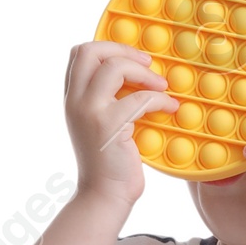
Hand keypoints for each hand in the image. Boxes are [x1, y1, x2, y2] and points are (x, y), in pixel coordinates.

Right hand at [63, 41, 175, 211]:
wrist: (104, 197)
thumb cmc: (110, 166)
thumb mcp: (101, 127)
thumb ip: (107, 102)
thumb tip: (136, 82)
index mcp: (73, 98)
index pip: (80, 53)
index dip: (108, 47)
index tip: (132, 60)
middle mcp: (75, 101)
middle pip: (91, 50)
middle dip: (123, 49)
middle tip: (148, 63)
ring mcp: (89, 111)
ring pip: (114, 67)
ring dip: (144, 73)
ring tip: (162, 86)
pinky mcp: (108, 125)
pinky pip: (139, 98)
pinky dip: (160, 100)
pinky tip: (172, 108)